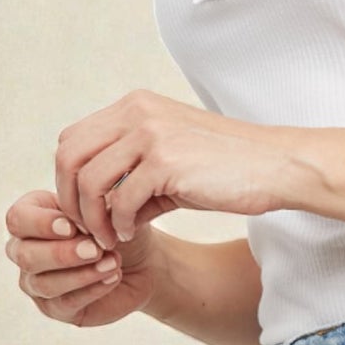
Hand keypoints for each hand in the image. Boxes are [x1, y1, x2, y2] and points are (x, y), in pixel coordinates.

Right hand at [3, 188, 156, 328]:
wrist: (140, 262)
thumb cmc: (113, 229)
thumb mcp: (100, 210)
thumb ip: (83, 211)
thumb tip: (74, 225)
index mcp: (28, 218)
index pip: (17, 220)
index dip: (41, 225)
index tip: (72, 227)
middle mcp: (24, 252)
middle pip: (25, 256)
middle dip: (61, 253)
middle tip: (96, 249)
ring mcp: (36, 284)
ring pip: (45, 283)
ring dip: (82, 273)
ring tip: (112, 262)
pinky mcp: (56, 309)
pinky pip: (67, 302)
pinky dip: (93, 289)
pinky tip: (113, 277)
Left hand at [53, 89, 282, 251]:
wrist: (274, 166)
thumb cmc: (228, 169)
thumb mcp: (173, 164)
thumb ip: (136, 178)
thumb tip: (107, 210)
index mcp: (135, 107)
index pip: (74, 139)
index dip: (70, 178)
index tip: (87, 210)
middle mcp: (136, 113)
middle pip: (70, 155)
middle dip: (71, 199)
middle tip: (88, 229)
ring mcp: (149, 134)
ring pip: (90, 180)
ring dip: (93, 217)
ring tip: (109, 238)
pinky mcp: (165, 161)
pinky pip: (121, 199)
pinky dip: (119, 224)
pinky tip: (131, 234)